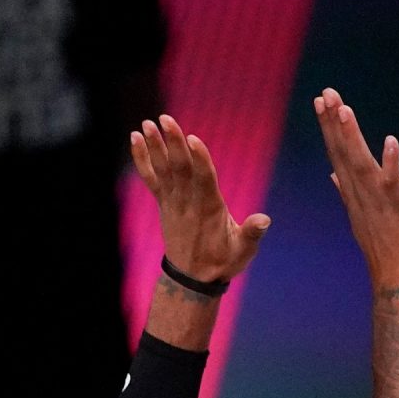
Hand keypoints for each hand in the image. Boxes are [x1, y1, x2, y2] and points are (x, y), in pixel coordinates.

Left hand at [131, 116, 270, 284]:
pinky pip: (150, 178)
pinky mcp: (164, 202)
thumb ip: (252, 233)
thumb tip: (263, 220)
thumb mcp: (243, 250)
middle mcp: (188, 202)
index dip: (199, 159)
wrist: (192, 278)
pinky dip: (142, 159)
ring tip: (147, 123)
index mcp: (210, 209)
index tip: (192, 138)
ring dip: (155, 146)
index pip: (204, 180)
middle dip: (173, 143)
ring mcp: (173, 202)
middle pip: (180, 168)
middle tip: (166, 119)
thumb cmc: (223, 261)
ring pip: (163, 169)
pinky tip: (135, 139)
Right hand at [314, 89, 398, 289]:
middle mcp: (361, 193)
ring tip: (344, 109)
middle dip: (334, 122)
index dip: (329, 127)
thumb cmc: (385, 247)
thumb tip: (333, 175)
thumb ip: (347, 191)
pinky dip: (391, 161)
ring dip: (352, 136)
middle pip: (343, 152)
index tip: (320, 101)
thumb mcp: (362, 215)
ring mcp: (378, 199)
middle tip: (326, 93)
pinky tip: (389, 141)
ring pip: (361, 163)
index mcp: (353, 192)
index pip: (337, 153)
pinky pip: (393, 181)